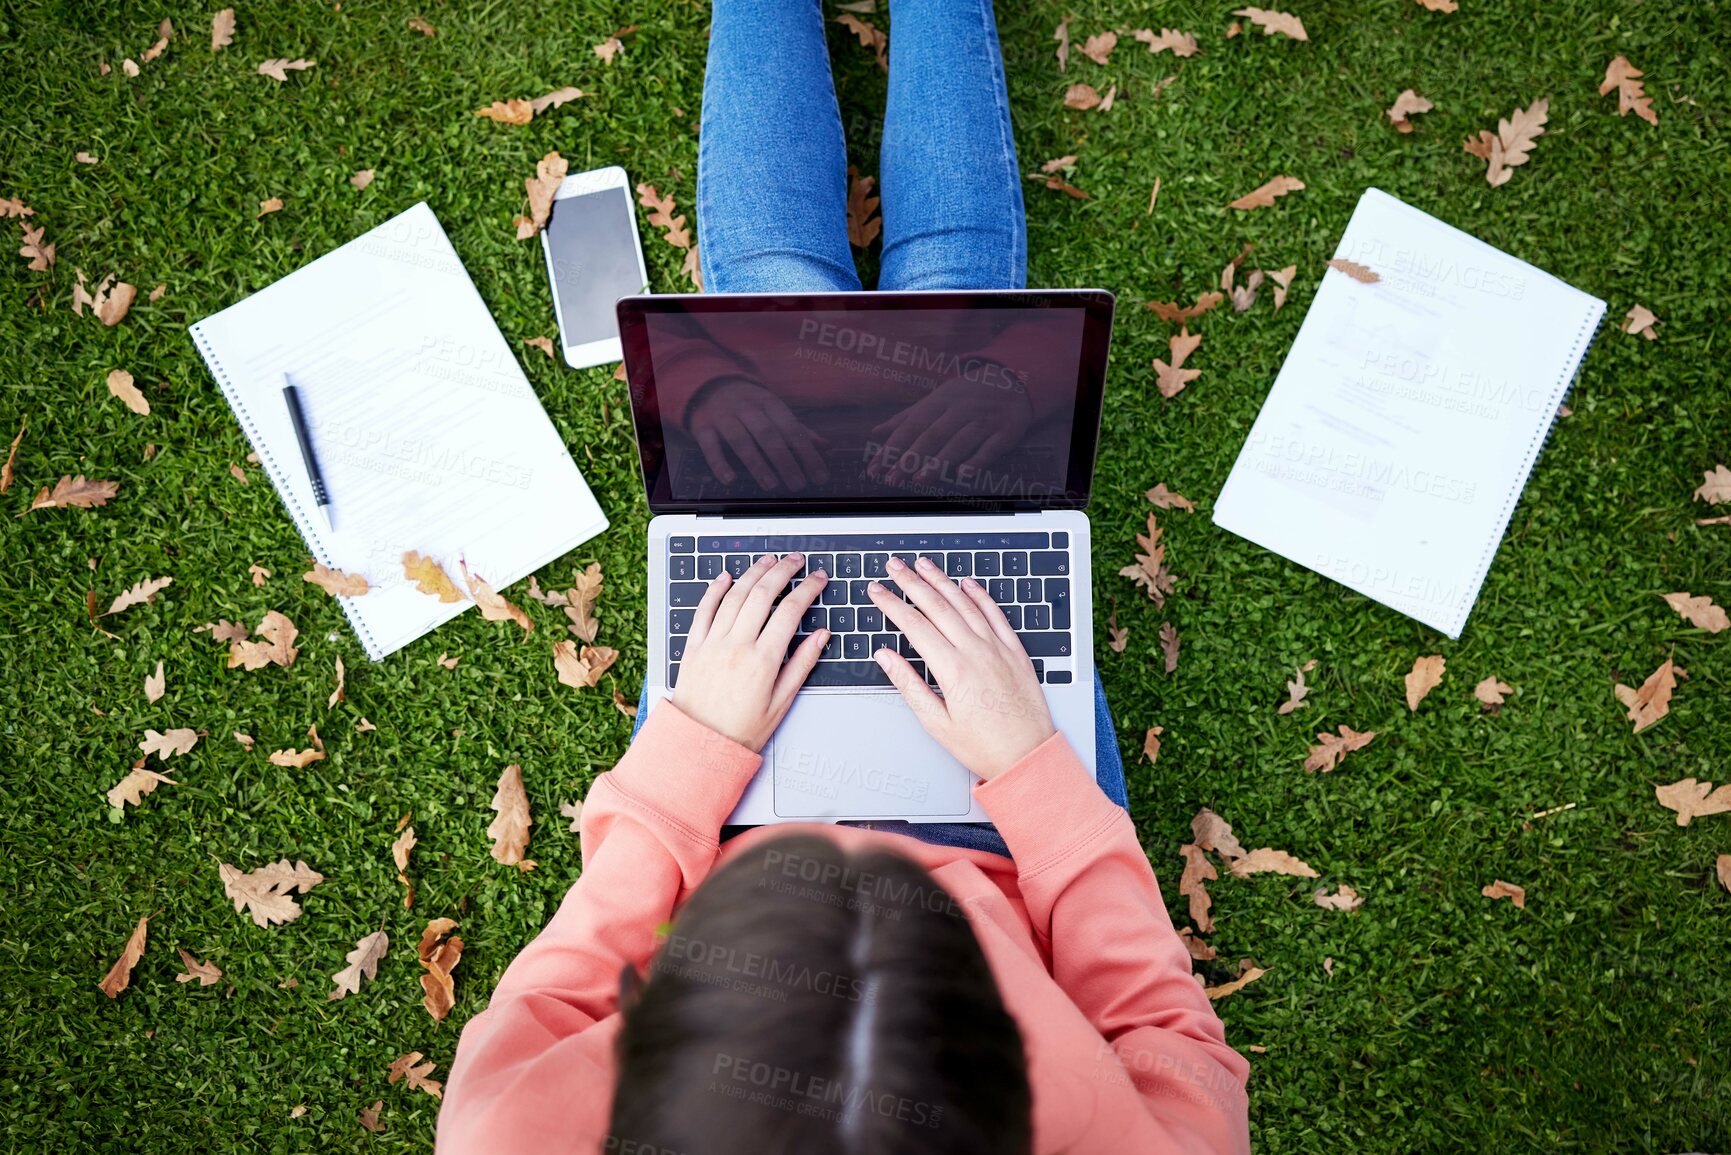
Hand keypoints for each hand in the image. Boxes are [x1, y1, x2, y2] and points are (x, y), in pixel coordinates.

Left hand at [671, 553, 829, 749]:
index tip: (818, 579)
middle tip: (796, 561)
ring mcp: (713, 643)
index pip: (791, 611)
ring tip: (768, 561)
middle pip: (763, 594)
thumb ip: (802, 664)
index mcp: (763, 660)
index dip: (808, 589)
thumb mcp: (781, 702)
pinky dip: (715, 589)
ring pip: (734, 595)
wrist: (699, 744)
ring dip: (753, 573)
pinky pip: (704, 609)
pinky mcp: (694, 646)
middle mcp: (737, 645)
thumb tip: (820, 637)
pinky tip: (725, 577)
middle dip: (783, 570)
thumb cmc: (741, 730)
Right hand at [687, 378, 830, 491]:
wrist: (709, 384)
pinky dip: (719, 463)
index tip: (820, 476)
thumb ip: (799, 430)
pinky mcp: (703, 426)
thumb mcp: (775, 411)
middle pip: (769, 435)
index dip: (808, 454)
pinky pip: (710, 445)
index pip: (792, 429)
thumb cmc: (750, 404)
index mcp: (770, 404)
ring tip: (772, 485)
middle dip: (785, 460)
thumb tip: (827, 447)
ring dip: (757, 463)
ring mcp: (724, 416)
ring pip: (741, 440)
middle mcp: (748, 408)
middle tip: (798, 484)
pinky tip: (730, 480)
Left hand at [866, 375, 1031, 486]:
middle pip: (933, 435)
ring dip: (939, 461)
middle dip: (910, 458)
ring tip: (920, 479)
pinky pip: (989, 448)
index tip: (876, 468)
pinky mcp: (1005, 432)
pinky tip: (962, 475)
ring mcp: (983, 421)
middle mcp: (960, 410)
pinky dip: (976, 461)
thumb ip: (906, 418)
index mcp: (939, 401)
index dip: (893, 448)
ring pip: (959, 442)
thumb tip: (874, 433)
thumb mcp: (935, 400)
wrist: (1012, 384)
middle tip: (893, 478)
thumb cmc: (966, 397)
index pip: (911, 426)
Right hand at [866, 556, 1054, 779]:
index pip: (914, 625)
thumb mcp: (936, 723)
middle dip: (912, 582)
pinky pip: (996, 614)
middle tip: (895, 566)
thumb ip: (909, 685)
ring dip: (942, 580)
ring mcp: (998, 648)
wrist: (1028, 755)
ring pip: (965, 604)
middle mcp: (976, 651)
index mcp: (953, 669)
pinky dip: (980, 595)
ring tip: (924, 565)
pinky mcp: (1015, 651)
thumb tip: (886, 657)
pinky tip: (967, 583)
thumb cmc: (984, 746)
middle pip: (937, 606)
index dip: (892, 604)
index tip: (877, 591)